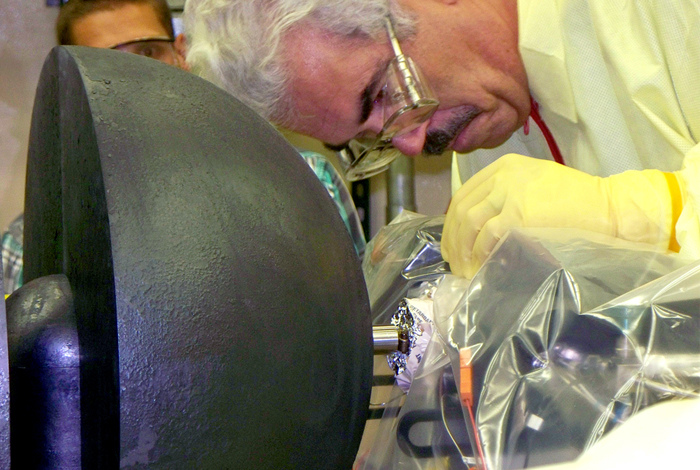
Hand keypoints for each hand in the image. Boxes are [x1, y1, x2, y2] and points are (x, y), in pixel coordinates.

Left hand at [442, 154, 674, 277]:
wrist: (607, 208)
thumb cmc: (574, 201)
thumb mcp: (533, 184)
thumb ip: (503, 195)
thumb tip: (473, 225)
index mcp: (504, 166)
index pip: (464, 193)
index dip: (451, 222)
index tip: (451, 243)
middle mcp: (503, 174)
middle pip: (462, 208)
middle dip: (452, 239)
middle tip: (453, 262)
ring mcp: (511, 192)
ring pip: (469, 222)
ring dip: (463, 250)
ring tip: (464, 269)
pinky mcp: (520, 213)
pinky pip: (488, 236)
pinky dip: (481, 254)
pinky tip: (482, 267)